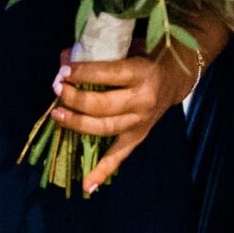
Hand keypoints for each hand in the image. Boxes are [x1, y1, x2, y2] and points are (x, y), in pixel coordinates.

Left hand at [52, 43, 197, 194]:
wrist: (176, 76)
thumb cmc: (148, 56)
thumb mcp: (128, 47)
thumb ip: (99, 52)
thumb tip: (64, 57)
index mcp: (142, 73)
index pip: (108, 74)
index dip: (84, 73)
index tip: (64, 70)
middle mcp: (143, 100)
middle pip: (103, 105)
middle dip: (75, 98)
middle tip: (57, 88)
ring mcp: (141, 122)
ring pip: (104, 128)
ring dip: (77, 123)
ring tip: (57, 114)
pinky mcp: (138, 136)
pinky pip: (119, 156)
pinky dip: (102, 172)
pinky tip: (87, 186)